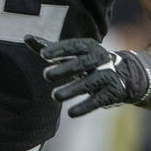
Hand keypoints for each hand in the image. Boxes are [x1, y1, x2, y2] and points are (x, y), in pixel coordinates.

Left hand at [25, 35, 150, 116]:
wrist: (125, 75)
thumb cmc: (88, 62)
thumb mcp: (72, 54)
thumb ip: (49, 48)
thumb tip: (25, 38)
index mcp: (89, 46)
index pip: (73, 46)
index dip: (59, 50)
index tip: (43, 55)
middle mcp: (101, 59)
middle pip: (82, 63)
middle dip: (64, 69)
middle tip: (45, 75)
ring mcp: (108, 76)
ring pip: (90, 83)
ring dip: (72, 89)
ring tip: (54, 96)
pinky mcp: (112, 93)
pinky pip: (98, 100)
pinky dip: (85, 107)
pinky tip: (71, 113)